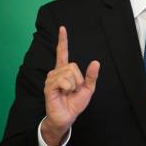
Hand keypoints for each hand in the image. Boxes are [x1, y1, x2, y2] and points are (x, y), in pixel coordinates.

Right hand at [41, 26, 99, 145]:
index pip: (62, 53)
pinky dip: (68, 88)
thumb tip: (95, 62)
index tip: (62, 28)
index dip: (63, 41)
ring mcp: (51, 79)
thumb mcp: (88, 89)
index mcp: (64, 71)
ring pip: (69, 73)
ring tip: (68, 93)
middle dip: (79, 79)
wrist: (67, 117)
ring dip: (74, 85)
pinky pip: (63, 81)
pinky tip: (64, 93)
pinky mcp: (49, 87)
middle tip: (74, 90)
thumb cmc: (75, 103)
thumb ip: (91, 76)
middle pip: (73, 65)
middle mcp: (56, 72)